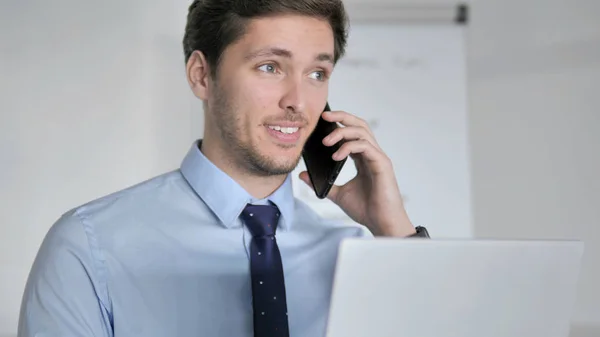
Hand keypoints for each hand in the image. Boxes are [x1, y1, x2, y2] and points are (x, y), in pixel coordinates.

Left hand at [299, 110, 415, 236]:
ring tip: (326, 141)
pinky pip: (365, 146)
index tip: (322, 121)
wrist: (382, 224)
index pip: (352, 132)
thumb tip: (303, 175)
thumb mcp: (338, 194)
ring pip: (362, 131)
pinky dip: (349, 147)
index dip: (339, 123)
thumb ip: (322, 184)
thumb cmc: (366, 209)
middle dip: (342, 116)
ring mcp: (378, 158)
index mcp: (363, 158)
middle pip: (359, 125)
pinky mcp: (382, 164)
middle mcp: (372, 154)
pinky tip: (336, 156)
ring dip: (342, 132)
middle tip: (324, 117)